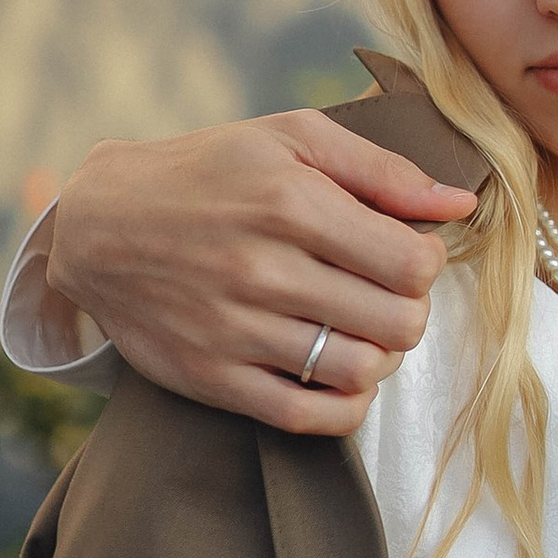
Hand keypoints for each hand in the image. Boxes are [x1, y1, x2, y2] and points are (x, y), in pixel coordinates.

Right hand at [47, 112, 473, 434]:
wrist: (98, 225)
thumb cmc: (206, 172)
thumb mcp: (291, 138)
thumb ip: (382, 170)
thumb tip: (459, 205)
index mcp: (291, 203)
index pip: (413, 265)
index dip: (428, 263)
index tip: (406, 253)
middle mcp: (263, 271)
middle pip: (398, 323)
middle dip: (410, 309)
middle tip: (385, 292)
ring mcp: (235, 330)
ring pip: (360, 371)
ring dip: (381, 355)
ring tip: (361, 328)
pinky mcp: (213, 378)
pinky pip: (310, 418)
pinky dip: (345, 405)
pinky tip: (339, 372)